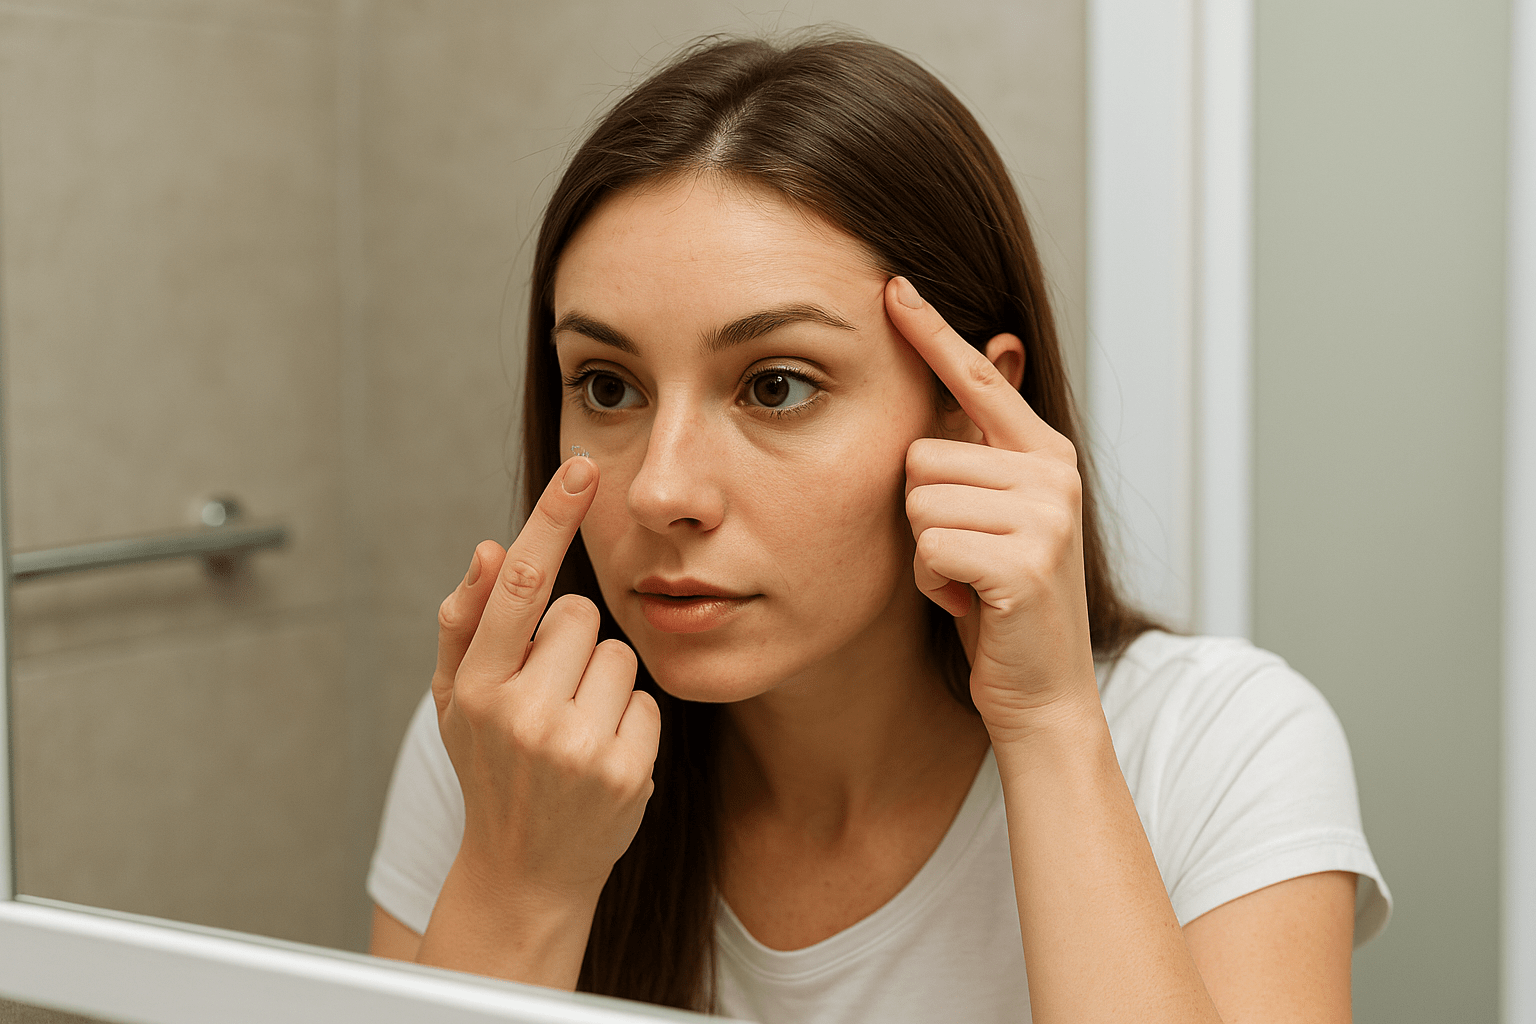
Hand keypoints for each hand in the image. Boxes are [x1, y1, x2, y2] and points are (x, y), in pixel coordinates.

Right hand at [431, 456, 660, 904]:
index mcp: (475, 687)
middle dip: (570, 643)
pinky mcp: (625, 771)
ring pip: (618, 655)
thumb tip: (491, 547)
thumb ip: (465, 622)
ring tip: (574, 730)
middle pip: (580, 615)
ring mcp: (577, 746)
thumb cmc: (491, 769)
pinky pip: (646, 701)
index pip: (522, 584)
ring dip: (602, 683)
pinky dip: (629, 722)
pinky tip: (602, 757)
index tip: (582, 469)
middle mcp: (522, 714)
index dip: (552, 519)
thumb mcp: (455, 701)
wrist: (523, 873)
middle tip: (550, 696)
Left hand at [886, 276, 1098, 739]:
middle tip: (966, 557)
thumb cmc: (1000, 602)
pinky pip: (928, 547)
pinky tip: (971, 604)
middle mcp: (1052, 472)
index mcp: (1044, 453)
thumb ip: (977, 452)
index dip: (932, 332)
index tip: (893, 284)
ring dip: (926, 552)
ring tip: (969, 580)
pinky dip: (934, 584)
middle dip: (924, 514)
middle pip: (920, 454)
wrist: (1043, 691)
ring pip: (918, 501)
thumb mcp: (990, 518)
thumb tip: (982, 356)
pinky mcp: (1026, 561)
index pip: (977, 377)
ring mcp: (1045, 515)